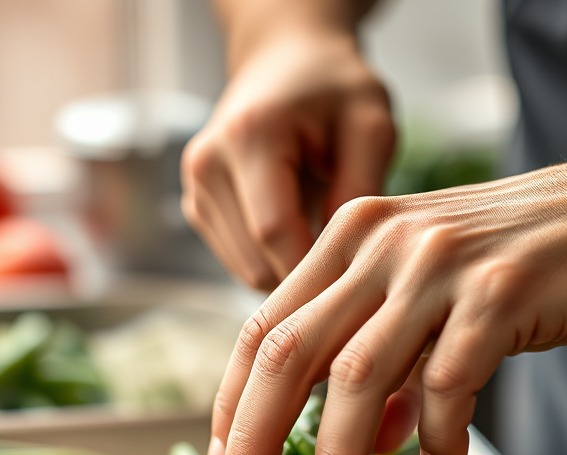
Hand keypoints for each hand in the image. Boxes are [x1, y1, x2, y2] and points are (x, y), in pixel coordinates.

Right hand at [180, 27, 394, 290]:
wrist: (286, 59)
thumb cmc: (336, 90)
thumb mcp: (371, 125)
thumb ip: (361, 187)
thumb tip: (342, 258)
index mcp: (250, 136)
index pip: (274, 233)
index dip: (316, 271)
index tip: (358, 283)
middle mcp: (207, 164)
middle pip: (256, 262)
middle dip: (305, 277)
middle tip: (351, 267)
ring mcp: (195, 188)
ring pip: (246, 270)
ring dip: (290, 271)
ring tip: (329, 244)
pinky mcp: (196, 207)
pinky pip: (240, 262)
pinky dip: (274, 261)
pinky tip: (303, 234)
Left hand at [208, 136, 566, 454]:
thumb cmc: (538, 256)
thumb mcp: (440, 297)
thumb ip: (390, 361)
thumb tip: (358, 442)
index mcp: (356, 237)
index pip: (265, 326)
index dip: (233, 402)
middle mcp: (386, 241)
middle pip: (291, 351)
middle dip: (255, 436)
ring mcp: (442, 264)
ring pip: (359, 375)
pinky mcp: (502, 291)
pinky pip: (449, 384)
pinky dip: (440, 437)